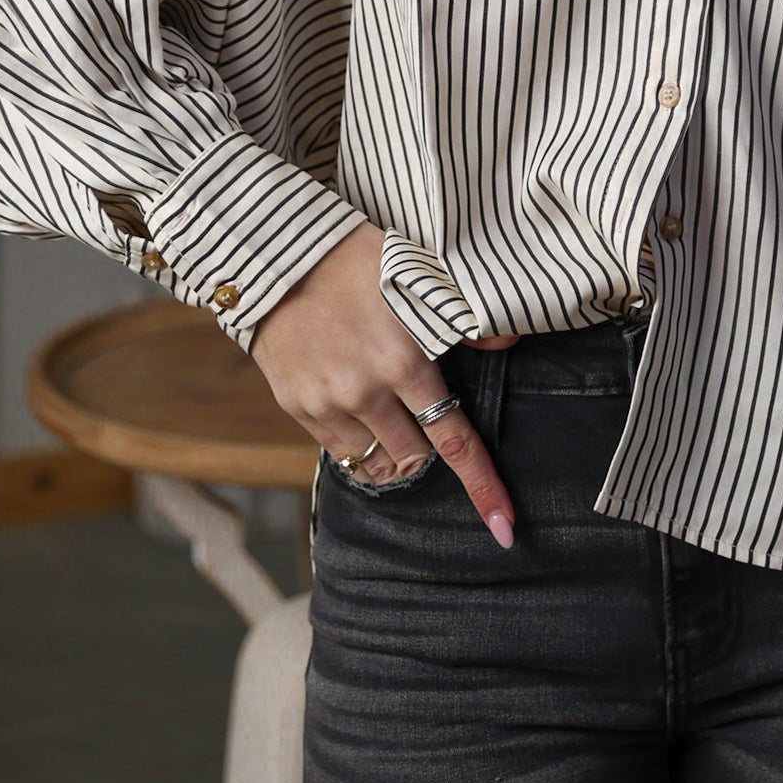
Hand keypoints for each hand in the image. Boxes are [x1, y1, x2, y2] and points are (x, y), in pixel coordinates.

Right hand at [249, 223, 518, 547]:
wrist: (275, 254)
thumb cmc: (354, 256)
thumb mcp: (416, 270)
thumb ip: (461, 313)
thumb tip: (507, 341)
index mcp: (404, 361)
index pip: (453, 440)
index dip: (482, 485)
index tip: (504, 528)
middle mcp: (366, 393)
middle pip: (416, 456)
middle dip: (432, 450)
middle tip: (431, 423)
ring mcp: (328, 404)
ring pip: (378, 461)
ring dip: (396, 452)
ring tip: (395, 419)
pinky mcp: (298, 407)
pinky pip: (340, 452)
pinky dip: (361, 448)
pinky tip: (364, 417)